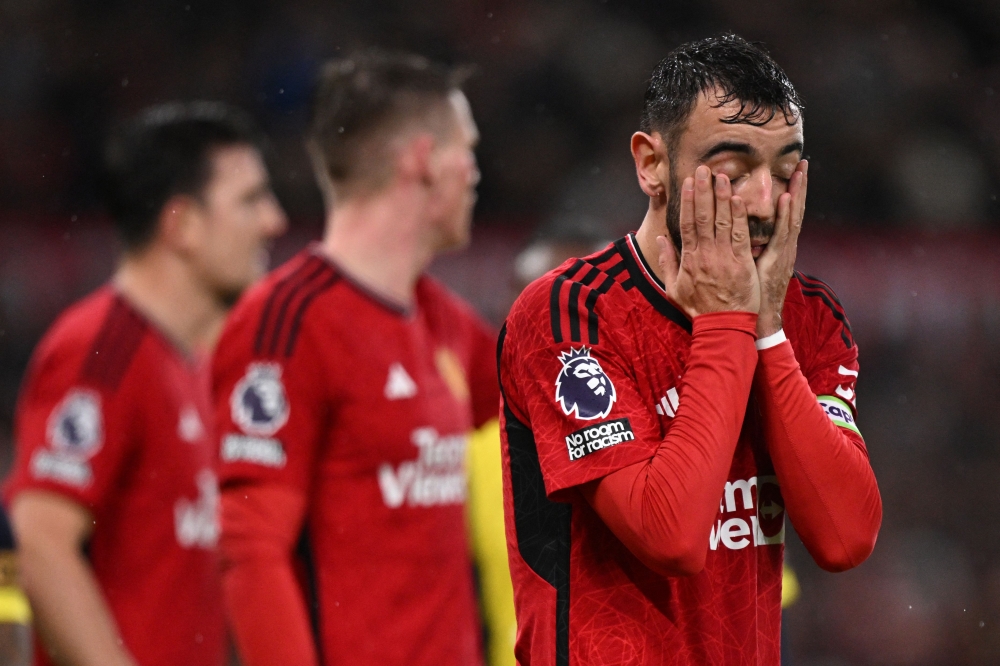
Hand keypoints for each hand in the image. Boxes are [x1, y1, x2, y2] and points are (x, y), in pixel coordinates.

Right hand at [657, 165, 759, 317]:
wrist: (722, 325)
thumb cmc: (698, 308)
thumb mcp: (673, 287)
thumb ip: (667, 261)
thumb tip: (660, 239)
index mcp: (689, 258)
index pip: (687, 223)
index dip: (688, 201)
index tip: (689, 182)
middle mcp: (705, 254)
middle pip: (704, 216)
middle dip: (704, 190)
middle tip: (704, 169)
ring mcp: (724, 257)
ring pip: (722, 221)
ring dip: (721, 196)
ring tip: (721, 176)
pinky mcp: (742, 262)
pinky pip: (740, 234)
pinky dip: (738, 216)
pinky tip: (737, 199)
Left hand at [755, 160, 807, 336]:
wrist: (757, 319)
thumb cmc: (749, 297)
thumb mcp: (749, 268)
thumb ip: (746, 248)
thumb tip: (736, 232)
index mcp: (778, 247)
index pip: (786, 214)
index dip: (791, 194)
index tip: (793, 172)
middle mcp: (785, 246)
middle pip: (794, 210)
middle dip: (799, 186)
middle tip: (803, 163)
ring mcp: (784, 252)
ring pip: (792, 216)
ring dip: (797, 192)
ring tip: (800, 170)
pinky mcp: (779, 259)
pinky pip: (782, 233)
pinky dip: (786, 214)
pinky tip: (787, 197)